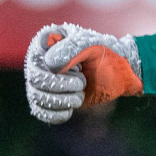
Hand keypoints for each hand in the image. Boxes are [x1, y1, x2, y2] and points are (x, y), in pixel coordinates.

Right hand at [24, 23, 142, 122]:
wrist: (120, 74)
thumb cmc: (107, 54)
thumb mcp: (93, 44)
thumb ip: (72, 48)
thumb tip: (49, 64)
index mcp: (47, 41)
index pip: (37, 54)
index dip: (56, 66)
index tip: (79, 66)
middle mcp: (40, 61)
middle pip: (35, 78)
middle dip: (60, 85)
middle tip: (82, 82)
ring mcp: (43, 80)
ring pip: (36, 96)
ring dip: (59, 101)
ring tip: (80, 97)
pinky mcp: (50, 98)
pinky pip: (40, 111)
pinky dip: (54, 114)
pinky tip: (69, 111)